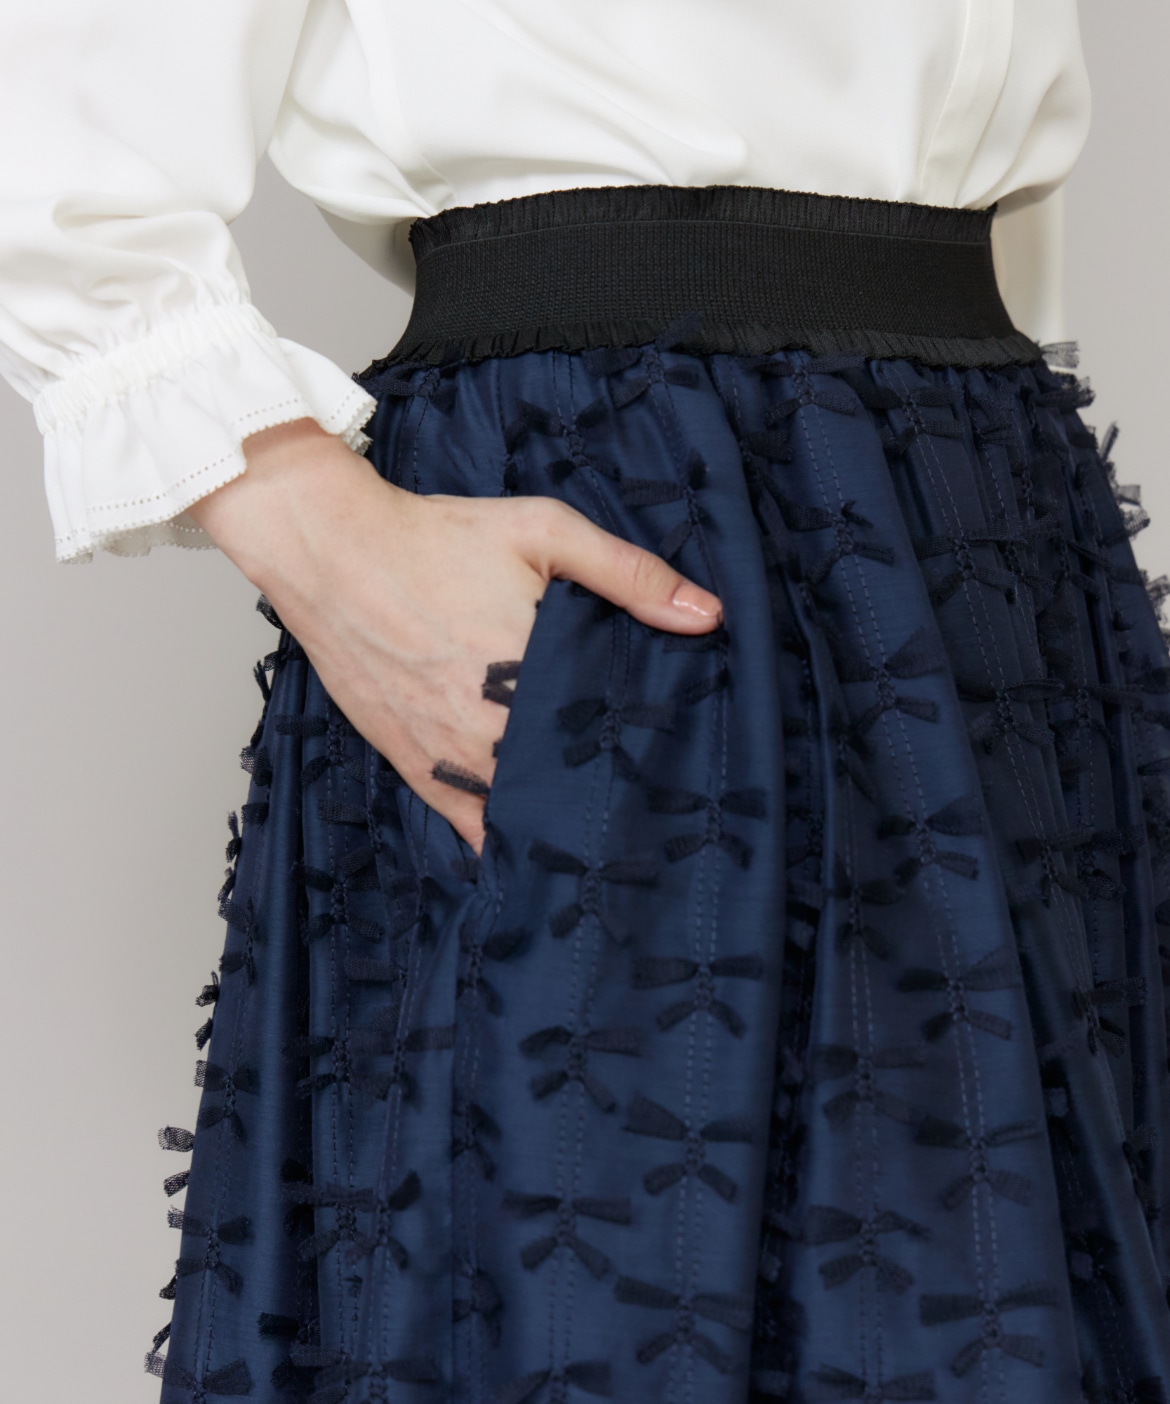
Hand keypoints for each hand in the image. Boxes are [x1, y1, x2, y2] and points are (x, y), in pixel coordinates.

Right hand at [189, 419, 723, 856]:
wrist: (332, 551)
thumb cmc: (436, 538)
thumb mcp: (543, 532)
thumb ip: (628, 572)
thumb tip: (709, 615)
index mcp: (535, 674)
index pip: (614, 741)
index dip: (649, 759)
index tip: (680, 769)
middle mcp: (494, 728)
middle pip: (573, 787)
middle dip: (612, 797)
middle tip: (653, 812)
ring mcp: (451, 757)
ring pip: (524, 818)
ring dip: (563, 826)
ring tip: (608, 842)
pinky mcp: (417, 767)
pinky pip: (469, 828)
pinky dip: (504, 842)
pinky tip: (537, 858)